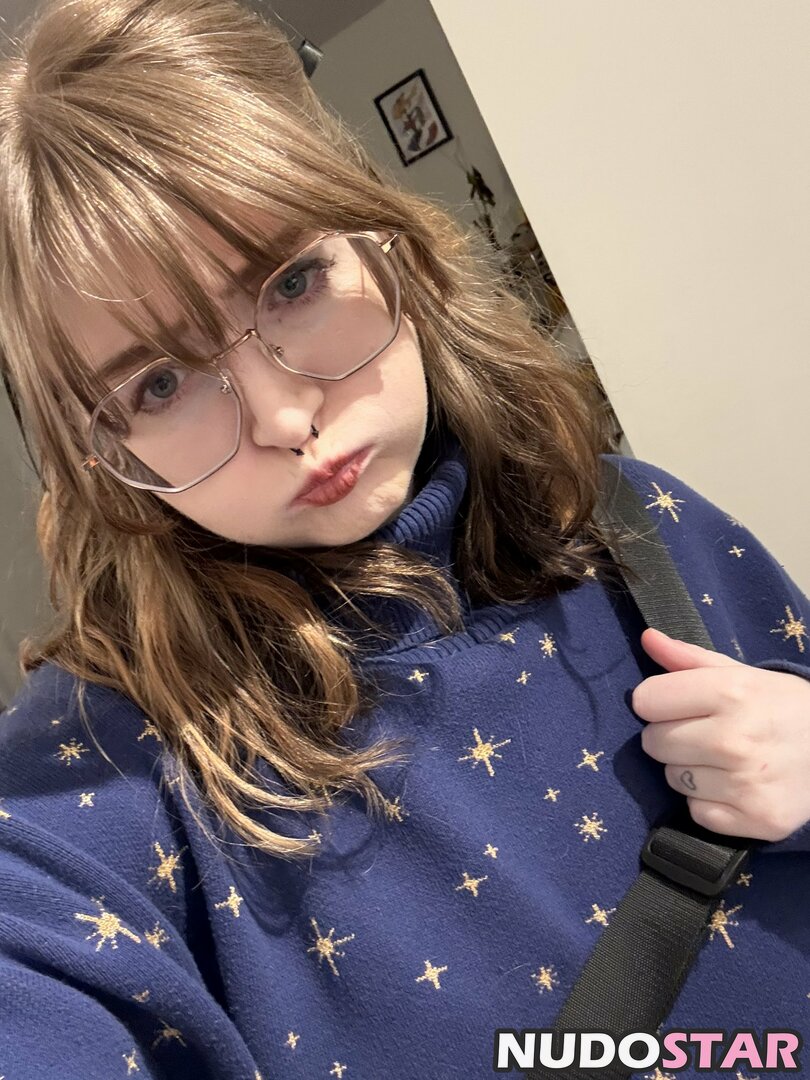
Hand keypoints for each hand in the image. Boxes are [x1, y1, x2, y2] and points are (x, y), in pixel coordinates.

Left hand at [633, 627, 809, 840]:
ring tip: (723, 759)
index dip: (657, 701)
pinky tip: (735, 785)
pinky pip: (697, 812)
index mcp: (731, 693)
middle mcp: (735, 740)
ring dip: (689, 770)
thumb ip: (689, 658)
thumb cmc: (782, 706)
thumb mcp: (742, 674)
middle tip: (703, 733)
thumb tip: (647, 638)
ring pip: (673, 779)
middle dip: (670, 736)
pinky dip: (709, 802)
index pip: (646, 700)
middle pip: (653, 742)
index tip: (678, 704)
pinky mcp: (757, 819)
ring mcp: (746, 784)